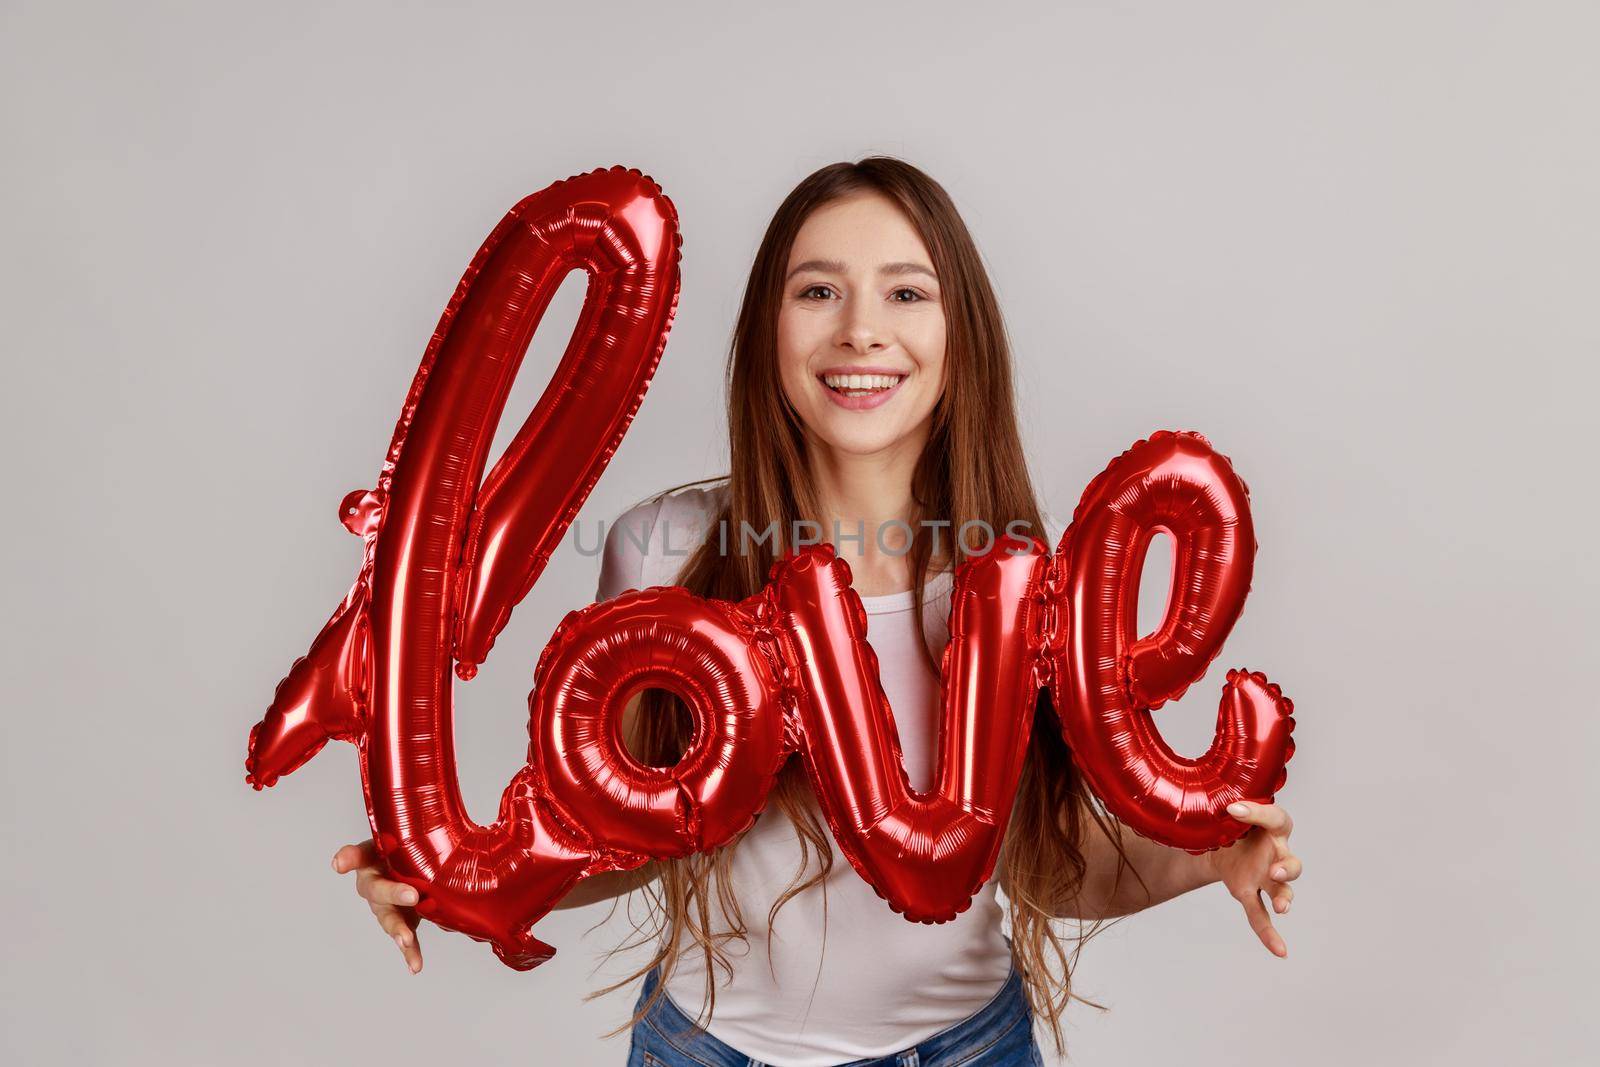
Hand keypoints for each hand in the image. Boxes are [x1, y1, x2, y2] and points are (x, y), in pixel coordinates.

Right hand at [332, 839, 422, 973]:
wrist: (414, 867)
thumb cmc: (406, 849)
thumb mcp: (407, 839)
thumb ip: (417, 836)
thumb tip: (449, 828)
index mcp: (372, 858)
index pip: (357, 854)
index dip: (348, 859)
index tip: (339, 864)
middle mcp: (374, 883)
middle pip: (377, 890)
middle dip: (393, 894)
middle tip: (411, 896)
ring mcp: (385, 906)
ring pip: (389, 918)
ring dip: (398, 930)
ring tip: (406, 940)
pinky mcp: (400, 921)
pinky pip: (404, 937)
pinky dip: (410, 952)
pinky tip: (415, 966)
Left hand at [1208, 801, 1300, 957]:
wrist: (1220, 837)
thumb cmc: (1229, 820)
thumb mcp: (1223, 809)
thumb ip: (1215, 807)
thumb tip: (1195, 800)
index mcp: (1272, 826)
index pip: (1273, 817)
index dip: (1256, 813)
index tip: (1233, 809)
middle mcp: (1275, 852)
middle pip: (1291, 863)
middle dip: (1286, 869)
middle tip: (1274, 871)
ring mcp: (1265, 875)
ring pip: (1282, 890)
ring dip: (1283, 898)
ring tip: (1281, 908)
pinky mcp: (1251, 891)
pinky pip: (1261, 915)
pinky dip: (1269, 934)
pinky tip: (1280, 952)